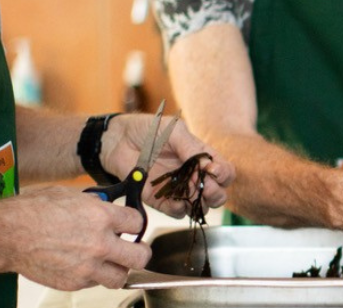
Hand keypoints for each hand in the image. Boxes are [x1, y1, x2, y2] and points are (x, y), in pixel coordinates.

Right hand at [3, 185, 150, 289]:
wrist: (7, 234)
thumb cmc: (33, 211)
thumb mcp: (71, 195)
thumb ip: (95, 204)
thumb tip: (106, 204)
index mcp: (102, 217)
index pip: (137, 223)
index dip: (135, 223)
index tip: (131, 225)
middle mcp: (100, 243)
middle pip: (140, 256)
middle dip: (141, 252)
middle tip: (135, 249)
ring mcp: (87, 267)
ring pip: (121, 277)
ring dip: (120, 270)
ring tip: (113, 263)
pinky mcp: (73, 283)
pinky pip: (95, 284)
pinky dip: (94, 277)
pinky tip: (86, 266)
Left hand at [102, 114, 234, 217]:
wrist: (118, 140)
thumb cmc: (148, 130)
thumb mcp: (174, 131)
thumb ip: (191, 148)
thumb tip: (209, 166)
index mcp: (201, 157)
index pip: (225, 172)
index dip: (224, 175)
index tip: (213, 171)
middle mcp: (193, 175)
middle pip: (218, 193)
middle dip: (215, 193)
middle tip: (203, 187)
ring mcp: (178, 189)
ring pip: (200, 206)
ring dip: (199, 204)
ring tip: (189, 195)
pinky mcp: (160, 200)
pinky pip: (177, 212)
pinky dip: (179, 210)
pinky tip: (175, 202)